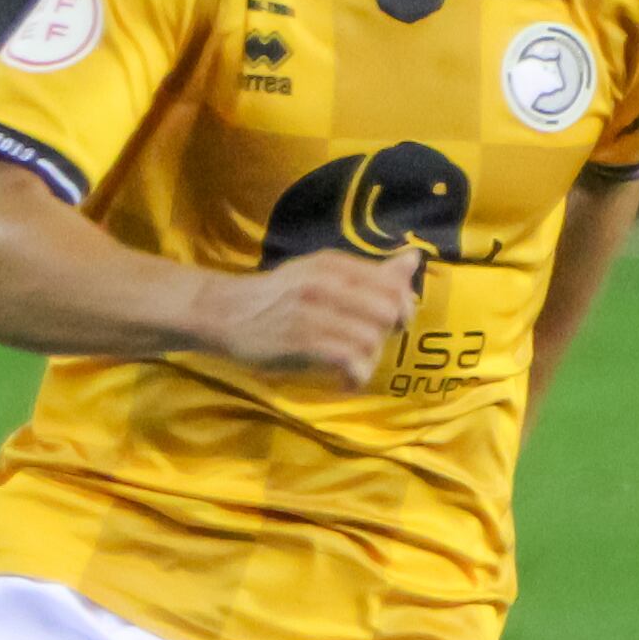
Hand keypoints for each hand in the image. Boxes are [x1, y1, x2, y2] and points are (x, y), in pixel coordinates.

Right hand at [214, 245, 427, 382]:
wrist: (224, 311)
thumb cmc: (277, 296)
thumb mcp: (320, 273)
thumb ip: (368, 272)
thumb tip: (414, 258)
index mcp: (333, 264)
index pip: (391, 284)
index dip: (402, 309)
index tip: (392, 325)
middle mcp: (325, 282)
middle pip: (386, 312)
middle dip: (386, 335)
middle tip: (370, 346)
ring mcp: (312, 311)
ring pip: (369, 339)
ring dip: (369, 360)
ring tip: (354, 366)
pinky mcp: (301, 341)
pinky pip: (348, 360)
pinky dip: (356, 376)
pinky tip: (346, 381)